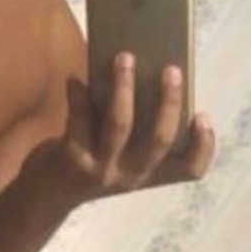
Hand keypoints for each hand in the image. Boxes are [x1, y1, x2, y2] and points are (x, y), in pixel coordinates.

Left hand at [54, 52, 214, 198]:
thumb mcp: (118, 154)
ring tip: (124, 57)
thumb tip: (139, 70)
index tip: (204, 116)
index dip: (203, 147)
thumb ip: (134, 128)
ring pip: (120, 124)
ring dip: (123, 87)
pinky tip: (76, 78)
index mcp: (149, 174)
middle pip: (159, 139)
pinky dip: (78, 95)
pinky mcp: (72, 159)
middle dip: (169, 102)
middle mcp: (130, 176)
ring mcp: (101, 170)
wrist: (46, 194)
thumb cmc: (90, 160)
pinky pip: (78, 120)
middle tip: (171, 69)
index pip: (190, 170)